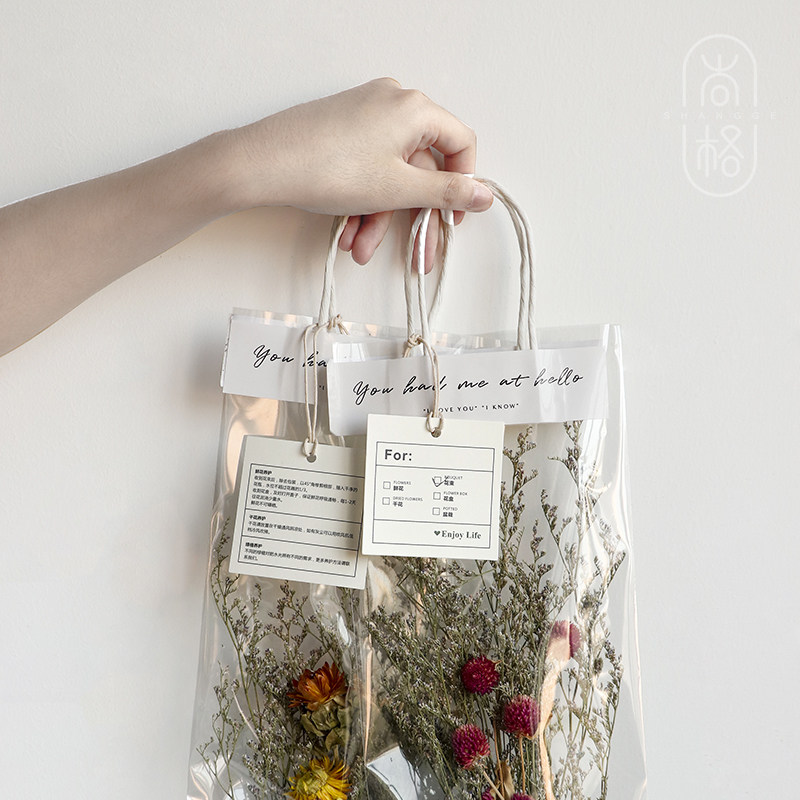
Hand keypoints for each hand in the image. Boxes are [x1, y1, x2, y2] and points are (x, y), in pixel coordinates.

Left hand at [231, 78, 492, 267]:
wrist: (261, 165)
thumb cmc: (328, 169)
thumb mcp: (398, 189)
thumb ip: (446, 194)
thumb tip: (485, 195)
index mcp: (414, 108)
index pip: (460, 144)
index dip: (462, 185)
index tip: (453, 218)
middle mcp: (392, 103)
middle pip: (421, 168)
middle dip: (411, 218)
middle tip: (415, 255)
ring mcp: (365, 114)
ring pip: (390, 174)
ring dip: (379, 219)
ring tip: (359, 249)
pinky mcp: (342, 129)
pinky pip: (366, 169)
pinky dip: (361, 202)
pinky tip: (346, 233)